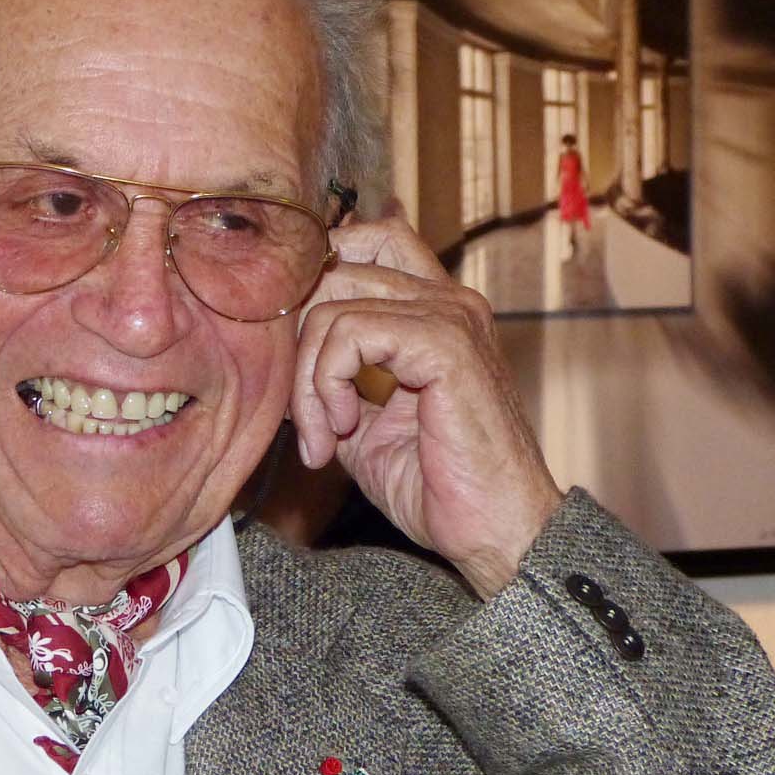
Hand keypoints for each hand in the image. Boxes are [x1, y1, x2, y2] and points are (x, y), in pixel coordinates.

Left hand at [288, 217, 562, 595]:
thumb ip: (332, 380)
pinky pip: (350, 333)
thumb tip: (279, 358)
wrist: (496, 532)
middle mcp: (447, 300)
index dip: (316, 284)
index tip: (297, 362)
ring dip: (308, 378)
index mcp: (434, 311)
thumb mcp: (364, 426)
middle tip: (302, 413)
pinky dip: (326, 384)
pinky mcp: (445, 344)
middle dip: (297, 340)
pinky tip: (340, 430)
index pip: (365, 242)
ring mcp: (450, 317)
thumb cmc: (440, 487)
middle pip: (337, 264)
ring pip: (332, 303)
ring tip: (323, 435)